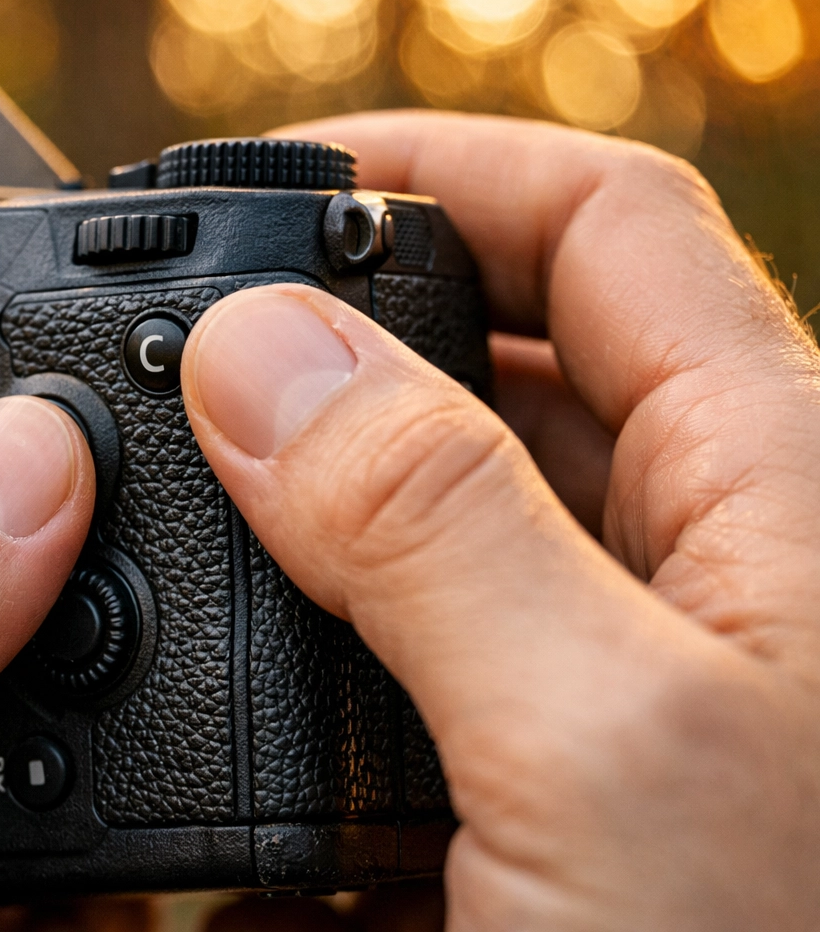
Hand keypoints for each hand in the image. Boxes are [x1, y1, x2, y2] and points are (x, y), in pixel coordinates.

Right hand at [180, 111, 819, 928]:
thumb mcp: (606, 748)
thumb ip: (430, 525)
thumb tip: (259, 354)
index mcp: (773, 488)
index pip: (606, 225)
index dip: (444, 165)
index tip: (272, 183)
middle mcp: (700, 559)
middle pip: (507, 352)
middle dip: (345, 323)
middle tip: (188, 346)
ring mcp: (610, 671)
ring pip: (439, 506)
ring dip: (307, 477)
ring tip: (175, 481)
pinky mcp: (537, 769)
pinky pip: (405, 641)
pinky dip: (303, 620)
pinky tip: (226, 648)